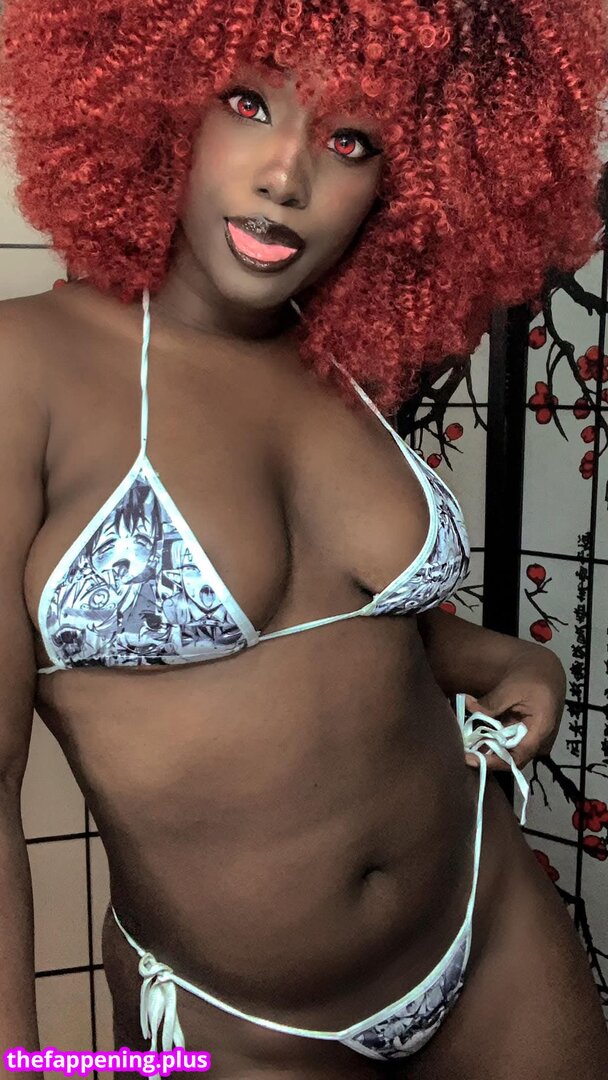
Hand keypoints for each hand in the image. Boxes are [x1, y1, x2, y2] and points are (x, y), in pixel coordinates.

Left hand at [463, 648, 566, 770]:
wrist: (545, 670)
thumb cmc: (533, 677)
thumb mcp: (512, 688)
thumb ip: (492, 702)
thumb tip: (468, 705)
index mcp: (539, 731)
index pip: (516, 757)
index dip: (494, 762)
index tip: (471, 760)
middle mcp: (535, 740)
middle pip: (510, 758)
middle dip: (485, 758)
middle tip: (461, 753)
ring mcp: (528, 737)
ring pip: (506, 751)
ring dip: (485, 749)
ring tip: (463, 745)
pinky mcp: (520, 732)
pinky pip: (505, 741)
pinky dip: (489, 739)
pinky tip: (472, 735)